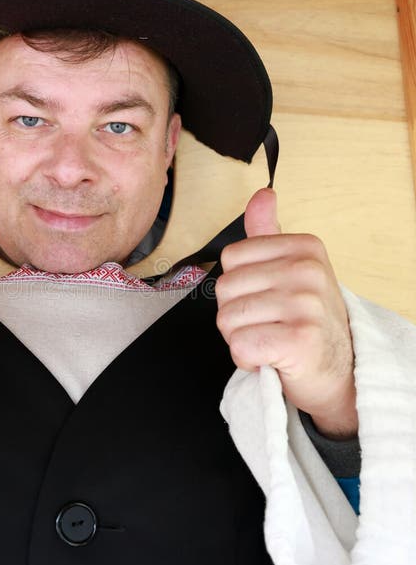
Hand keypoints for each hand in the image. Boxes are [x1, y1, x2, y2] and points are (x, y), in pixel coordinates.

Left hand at [216, 188, 357, 438]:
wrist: (339, 369)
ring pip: (228, 320)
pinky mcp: (299, 341)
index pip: (231, 258)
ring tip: (269, 340)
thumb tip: (262, 195)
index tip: (266, 298)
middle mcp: (307, 271)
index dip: (239, 286)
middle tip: (267, 324)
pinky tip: (270, 358)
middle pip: (225, 289)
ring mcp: (305, 305)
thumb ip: (268, 234)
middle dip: (236, 315)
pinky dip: (246, 359)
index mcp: (304, 247)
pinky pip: (240, 345)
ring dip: (241, 339)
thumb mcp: (292, 269)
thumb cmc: (307, 319)